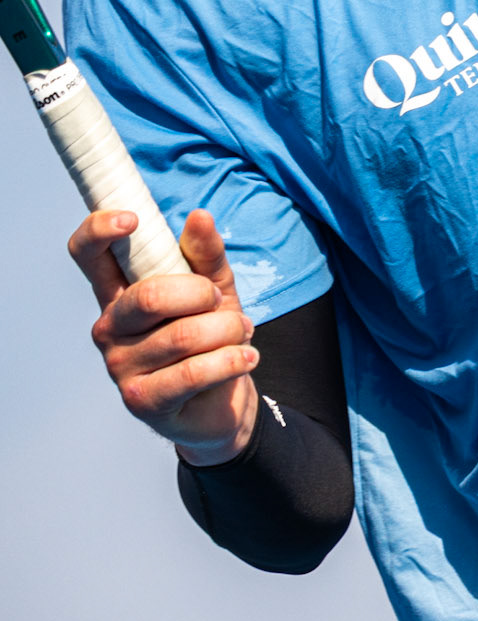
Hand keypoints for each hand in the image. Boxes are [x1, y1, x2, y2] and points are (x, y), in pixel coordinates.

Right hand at [69, 206, 258, 466]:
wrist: (223, 404)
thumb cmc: (212, 338)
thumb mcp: (215, 290)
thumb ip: (206, 255)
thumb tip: (200, 216)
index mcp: (118, 293)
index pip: (87, 254)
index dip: (99, 229)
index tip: (133, 219)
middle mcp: (109, 327)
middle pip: (149, 296)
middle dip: (202, 295)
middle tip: (221, 303)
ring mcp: (119, 366)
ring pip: (183, 335)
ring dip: (228, 330)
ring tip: (243, 333)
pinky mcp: (141, 400)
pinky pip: (192, 373)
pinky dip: (230, 361)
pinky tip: (248, 358)